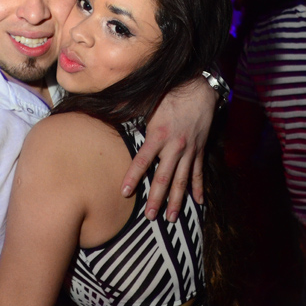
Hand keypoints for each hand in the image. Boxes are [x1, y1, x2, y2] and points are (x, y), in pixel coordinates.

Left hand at [121, 77, 217, 219]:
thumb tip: (104, 109)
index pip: (142, 161)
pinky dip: (199, 188)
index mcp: (158, 135)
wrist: (200, 87)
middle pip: (164, 178)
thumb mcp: (147, 100)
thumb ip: (127, 109)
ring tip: (171, 218)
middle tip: (150, 217)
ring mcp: (189, 150)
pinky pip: (198, 173)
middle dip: (157, 199)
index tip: (124, 192)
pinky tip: (198, 203)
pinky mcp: (200, 150)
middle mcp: (175, 146)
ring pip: (182, 181)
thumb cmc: (169, 93)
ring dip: (177, 201)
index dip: (133, 177)